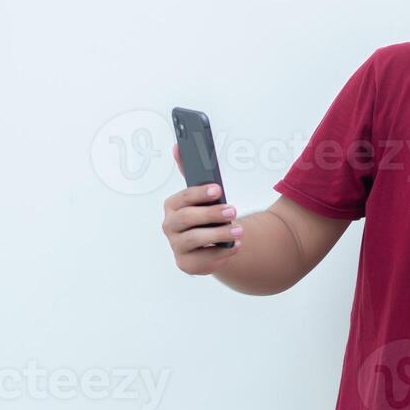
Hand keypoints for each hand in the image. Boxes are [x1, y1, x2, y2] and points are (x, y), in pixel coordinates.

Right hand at [162, 143, 243, 275]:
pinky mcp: (186, 263)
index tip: (217, 189)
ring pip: (194, 239)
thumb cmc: (205, 216)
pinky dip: (222, 252)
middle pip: (186, 219)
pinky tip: (235, 246)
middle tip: (233, 210)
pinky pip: (203, 259)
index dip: (199, 193)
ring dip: (219, 233)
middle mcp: (170, 226)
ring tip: (239, 230)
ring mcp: (177, 246)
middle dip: (211, 214)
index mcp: (173, 206)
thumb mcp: (201, 195)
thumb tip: (178, 145)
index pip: (182, 198)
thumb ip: (190, 172)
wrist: (210, 245)